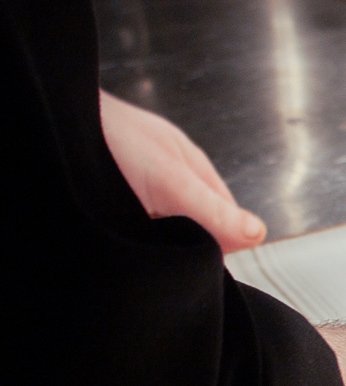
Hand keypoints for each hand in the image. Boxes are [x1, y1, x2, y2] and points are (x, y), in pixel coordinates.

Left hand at [99, 90, 266, 250]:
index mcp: (196, 174)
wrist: (48, 122)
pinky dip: (128, 240)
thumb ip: (212, 209)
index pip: (228, 225)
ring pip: (164, 235)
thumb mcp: (169, 178)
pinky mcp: (114, 206)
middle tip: (161, 254)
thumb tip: (258, 234)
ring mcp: (141, 196)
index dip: (218, 249)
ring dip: (152, 245)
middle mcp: (170, 185)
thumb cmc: (104, 136)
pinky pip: (133, 234)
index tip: (198, 264)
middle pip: (196, 232)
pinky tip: (117, 239)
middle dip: (184, 248)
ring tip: (133, 243)